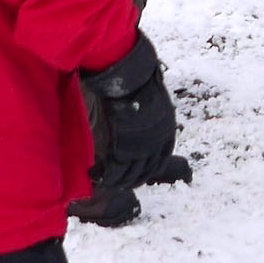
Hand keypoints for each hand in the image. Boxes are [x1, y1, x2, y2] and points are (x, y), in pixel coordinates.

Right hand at [81, 35, 192, 191]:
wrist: (129, 80)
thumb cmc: (139, 85)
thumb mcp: (154, 105)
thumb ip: (150, 120)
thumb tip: (141, 123)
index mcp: (166, 134)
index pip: (159, 161)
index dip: (147, 170)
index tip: (138, 175)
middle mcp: (156, 144)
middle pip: (145, 171)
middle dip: (132, 179)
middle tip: (119, 183)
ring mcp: (140, 148)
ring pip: (129, 174)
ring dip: (117, 180)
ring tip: (106, 181)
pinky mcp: (122, 148)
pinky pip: (114, 169)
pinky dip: (106, 176)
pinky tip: (97, 175)